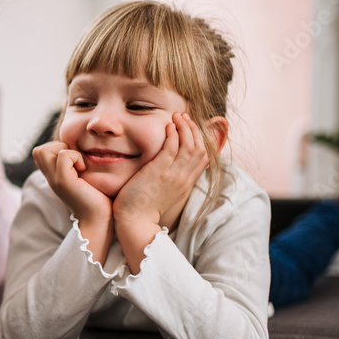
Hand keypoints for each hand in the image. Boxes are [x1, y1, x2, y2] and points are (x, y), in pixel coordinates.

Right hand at [32, 141, 112, 224]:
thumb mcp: (82, 178)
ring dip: (65, 150)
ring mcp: (54, 180)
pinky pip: (63, 156)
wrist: (99, 219)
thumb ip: (76, 165)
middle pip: (38, 150)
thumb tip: (82, 148)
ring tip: (78, 164)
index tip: (73, 161)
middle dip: (58, 147)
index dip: (56, 149)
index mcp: (52, 177)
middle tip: (75, 160)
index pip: (40, 153)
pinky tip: (84, 169)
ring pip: (44, 150)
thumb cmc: (97, 199)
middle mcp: (50, 178)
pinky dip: (75, 156)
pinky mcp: (63, 181)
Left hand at [113, 112, 208, 230]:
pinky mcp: (159, 172)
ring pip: (189, 146)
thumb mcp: (165, 192)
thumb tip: (171, 167)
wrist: (135, 222)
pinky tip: (169, 125)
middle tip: (185, 117)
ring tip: (178, 116)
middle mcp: (183, 178)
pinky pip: (172, 149)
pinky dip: (173, 135)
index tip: (191, 127)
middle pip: (200, 148)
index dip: (201, 139)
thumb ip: (171, 178)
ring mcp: (173, 175)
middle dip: (195, 129)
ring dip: (185, 128)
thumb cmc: (143, 208)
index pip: (204, 157)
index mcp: (186, 183)